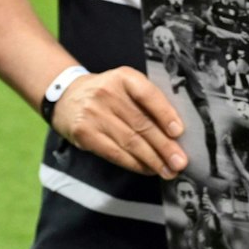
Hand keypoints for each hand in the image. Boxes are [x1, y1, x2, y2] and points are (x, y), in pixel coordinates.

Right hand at [52, 67, 186, 178]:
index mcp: (124, 77)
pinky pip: (114, 152)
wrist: (67, 95)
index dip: (165, 114)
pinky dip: (134, 163)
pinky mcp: (84, 133)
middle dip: (164, 146)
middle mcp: (108, 93)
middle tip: (180, 162)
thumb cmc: (108, 93)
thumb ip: (148, 102)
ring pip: (129, 141)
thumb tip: (175, 133)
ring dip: (152, 160)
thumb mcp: (127, 86)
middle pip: (141, 123)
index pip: (148, 95)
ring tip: (169, 171)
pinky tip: (147, 169)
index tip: (179, 132)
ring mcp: (94, 114)